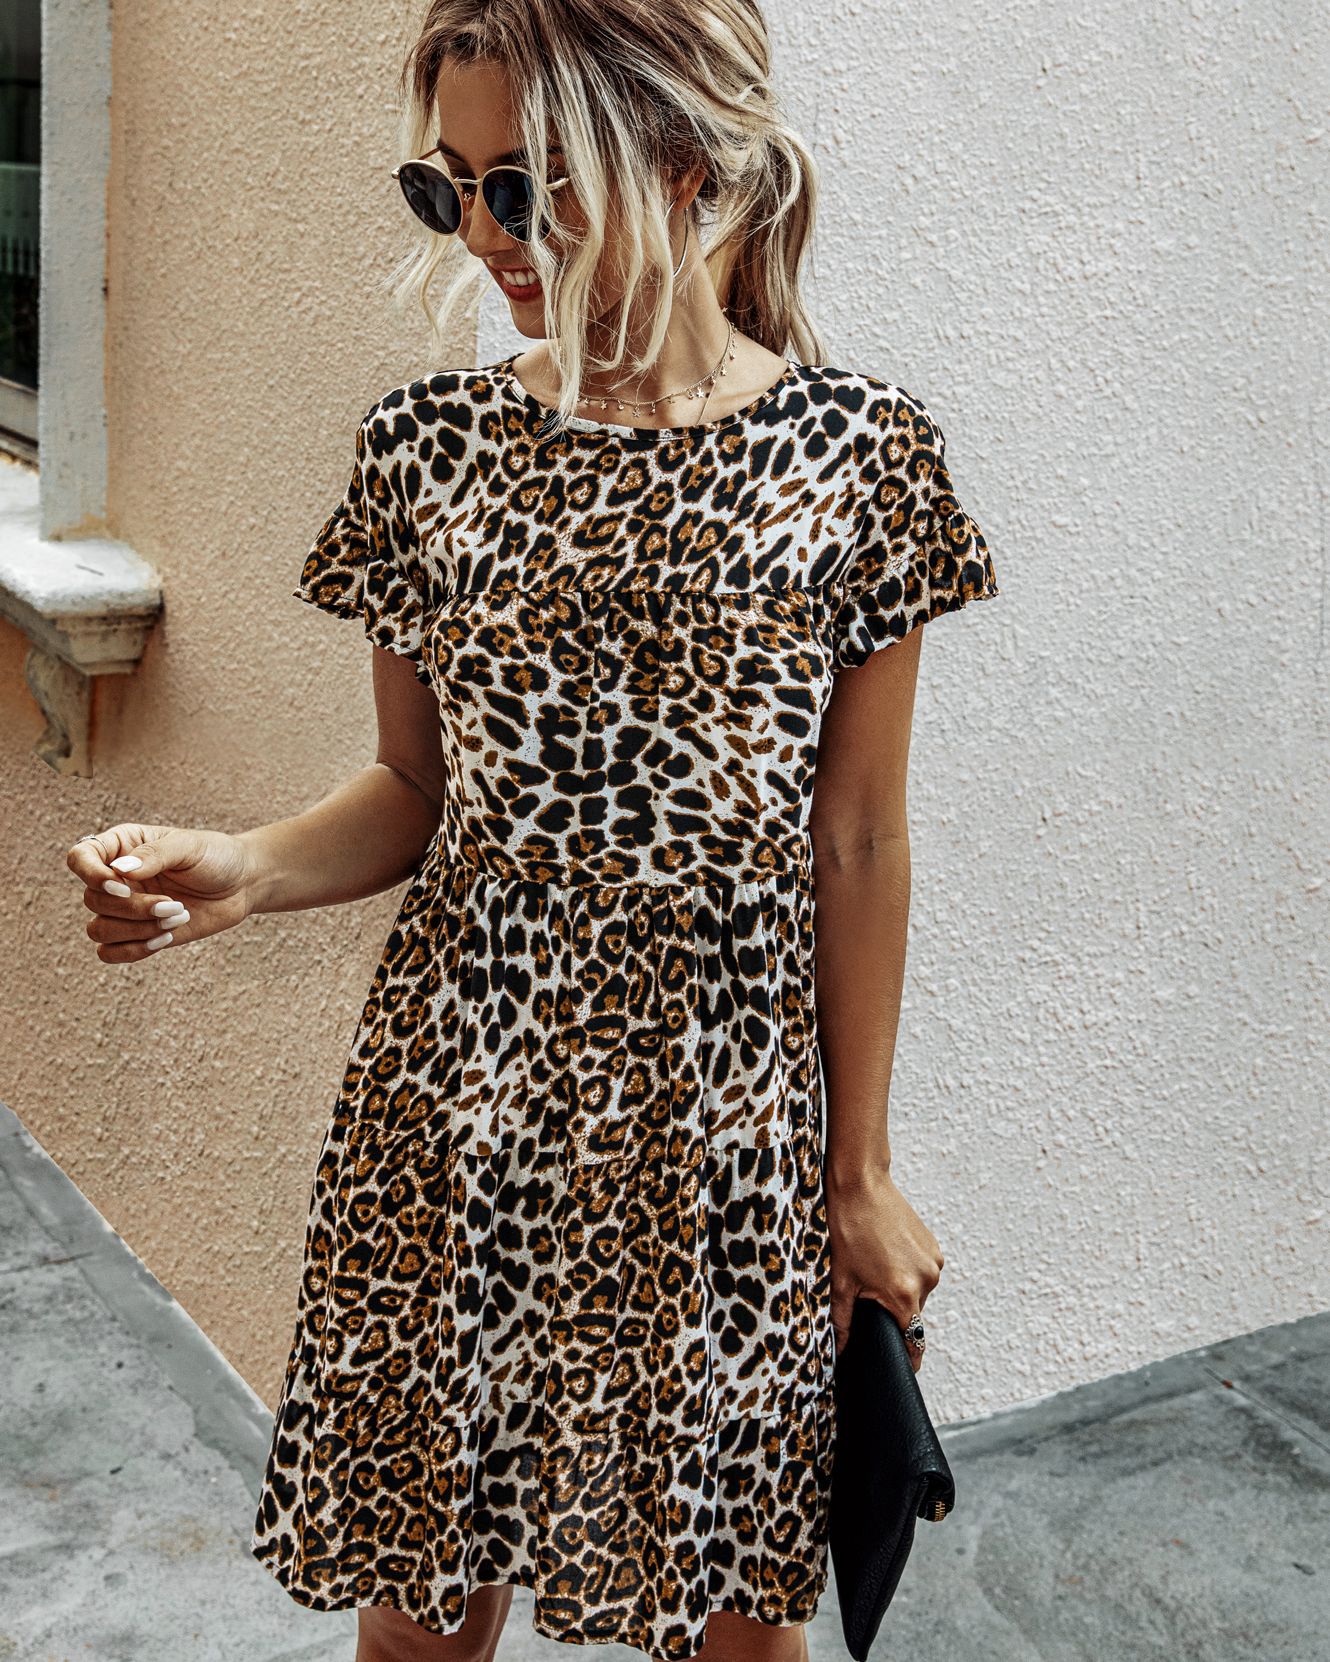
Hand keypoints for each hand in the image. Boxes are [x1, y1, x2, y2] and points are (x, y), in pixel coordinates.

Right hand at [66, 822, 255, 964]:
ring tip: (177, 917)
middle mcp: (116, 879)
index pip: (79, 858)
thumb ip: (155, 854)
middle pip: (92, 900)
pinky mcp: (139, 934)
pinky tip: (166, 938)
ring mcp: (126, 909)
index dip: (91, 875)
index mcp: (122, 847)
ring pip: (99, 930)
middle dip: (133, 908)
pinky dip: (134, 951)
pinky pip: (110, 953)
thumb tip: (121, 870)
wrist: (243, 884)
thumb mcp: (189, 846)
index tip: (123, 885)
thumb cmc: (216, 857)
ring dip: (137, 930)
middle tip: (174, 904)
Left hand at [825, 1165, 944, 1373]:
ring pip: (917, 1293)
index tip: (900, 1369)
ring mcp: (934, 1263)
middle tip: (867, 1294)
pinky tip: (885, 1254)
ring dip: (899, 1289)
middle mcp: (927, 1281)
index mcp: (905, 1294)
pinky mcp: (934, 1247)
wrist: (861, 1184)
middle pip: (911, 1315)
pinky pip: (922, 1272)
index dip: (906, 1358)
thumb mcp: (840, 1280)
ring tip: (874, 1267)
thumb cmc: (848, 1229)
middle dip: (892, 1312)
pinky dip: (906, 1271)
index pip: (914, 1342)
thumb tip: (842, 1350)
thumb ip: (843, 1322)